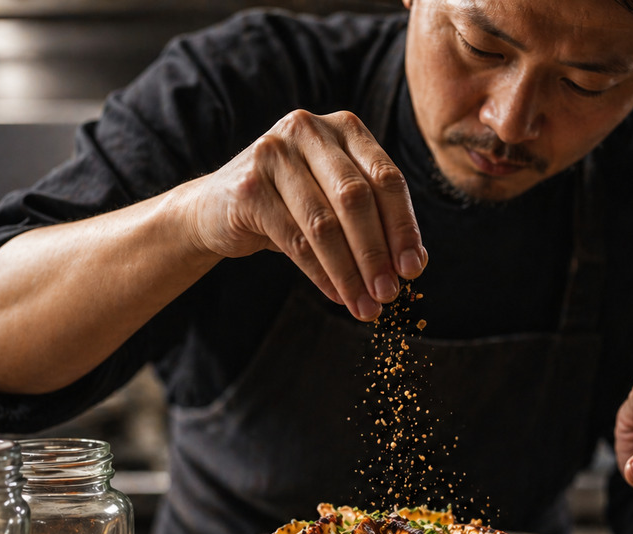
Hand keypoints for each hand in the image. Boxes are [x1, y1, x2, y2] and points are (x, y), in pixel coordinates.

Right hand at [179, 109, 425, 320]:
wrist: (217, 209)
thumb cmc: (292, 206)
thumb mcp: (337, 203)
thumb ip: (376, 221)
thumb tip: (415, 263)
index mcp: (343, 128)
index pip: (386, 179)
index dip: (404, 227)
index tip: (414, 269)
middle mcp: (309, 129)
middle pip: (356, 199)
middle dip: (377, 253)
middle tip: (389, 294)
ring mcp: (273, 153)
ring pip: (324, 223)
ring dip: (350, 272)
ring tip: (366, 306)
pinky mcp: (247, 186)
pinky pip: (294, 239)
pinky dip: (321, 274)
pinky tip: (337, 295)